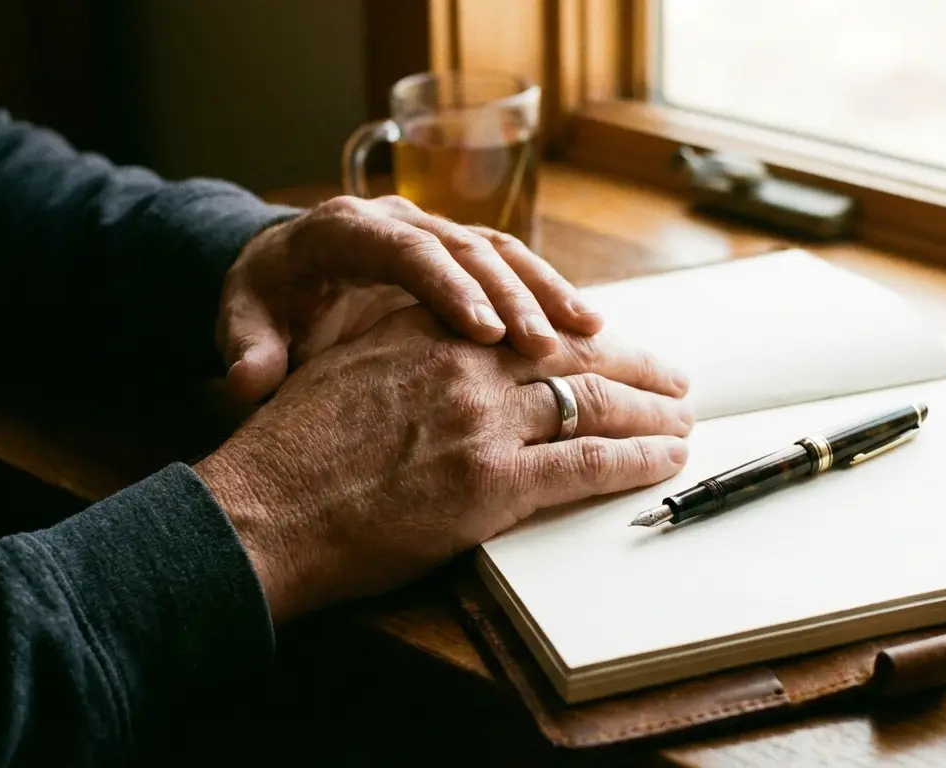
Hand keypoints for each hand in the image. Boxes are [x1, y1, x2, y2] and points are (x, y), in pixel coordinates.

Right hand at [194, 306, 692, 622]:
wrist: (262, 511)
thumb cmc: (288, 455)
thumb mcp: (342, 374)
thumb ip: (400, 356)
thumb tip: (437, 366)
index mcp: (429, 332)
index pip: (527, 325)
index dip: (579, 335)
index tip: (607, 342)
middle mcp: (465, 364)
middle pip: (576, 355)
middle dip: (635, 365)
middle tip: (673, 377)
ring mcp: (484, 422)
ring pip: (597, 403)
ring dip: (652, 412)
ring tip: (683, 418)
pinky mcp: (494, 482)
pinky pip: (590, 463)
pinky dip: (639, 460)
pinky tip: (667, 458)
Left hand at [216, 195, 602, 402]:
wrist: (281, 270)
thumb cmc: (267, 298)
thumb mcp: (245, 320)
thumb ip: (249, 347)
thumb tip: (248, 378)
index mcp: (346, 230)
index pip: (406, 252)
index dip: (448, 287)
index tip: (484, 332)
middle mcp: (399, 220)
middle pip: (466, 247)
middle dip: (511, 293)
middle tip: (546, 344)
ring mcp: (434, 232)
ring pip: (500, 251)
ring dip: (545, 289)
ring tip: (590, 331)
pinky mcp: (458, 254)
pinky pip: (510, 267)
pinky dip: (547, 293)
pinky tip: (586, 329)